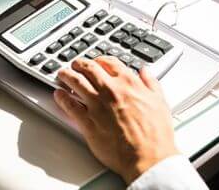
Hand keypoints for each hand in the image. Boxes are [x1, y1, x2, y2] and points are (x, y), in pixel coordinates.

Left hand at [53, 56, 177, 184]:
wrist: (149, 158)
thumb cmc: (156, 135)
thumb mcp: (160, 103)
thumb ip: (151, 84)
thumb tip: (145, 72)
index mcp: (129, 83)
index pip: (109, 62)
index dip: (100, 60)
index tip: (97, 62)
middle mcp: (110, 91)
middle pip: (89, 69)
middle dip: (80, 64)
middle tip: (75, 65)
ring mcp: (97, 105)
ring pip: (76, 82)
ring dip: (67, 75)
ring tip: (62, 74)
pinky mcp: (88, 122)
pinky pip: (70, 106)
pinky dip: (62, 97)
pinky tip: (59, 94)